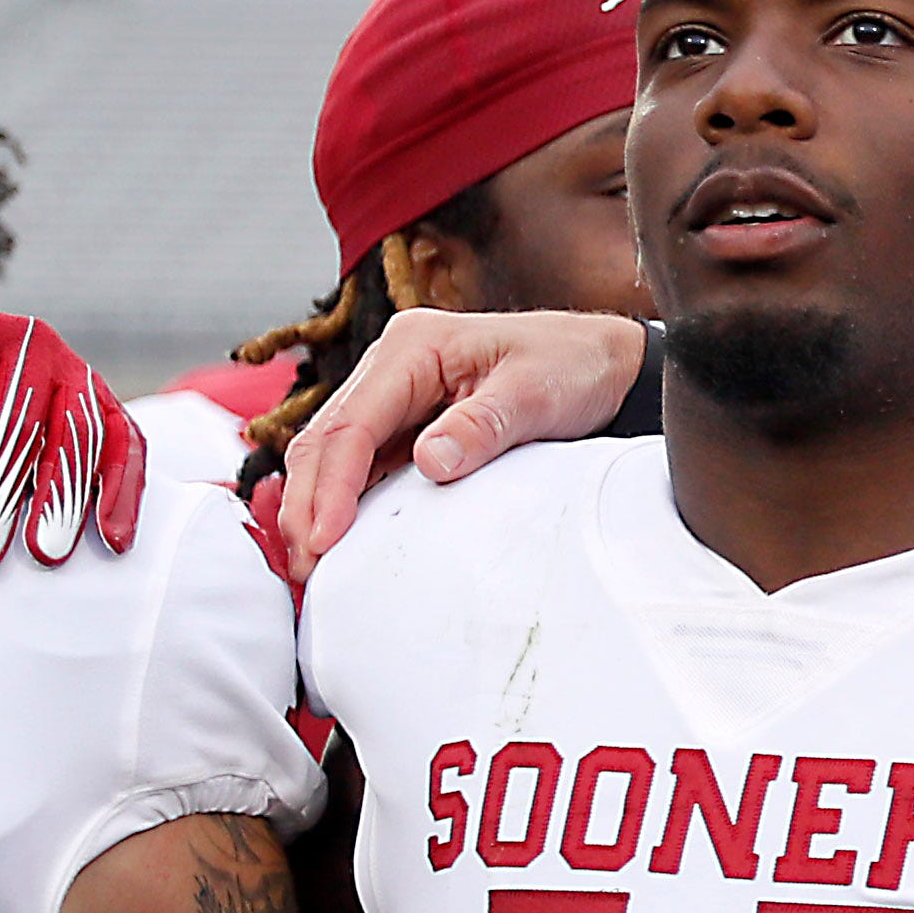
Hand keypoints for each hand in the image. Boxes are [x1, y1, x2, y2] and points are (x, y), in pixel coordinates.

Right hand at [267, 307, 648, 581]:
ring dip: (317, 505)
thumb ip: (481, 427)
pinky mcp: (412, 424)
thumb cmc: (573, 366)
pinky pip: (366, 464)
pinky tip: (340, 540)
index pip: (353, 423)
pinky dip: (347, 501)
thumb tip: (429, 463)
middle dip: (307, 501)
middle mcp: (393, 366)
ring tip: (311, 564)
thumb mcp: (535, 393)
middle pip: (327, 438)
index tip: (325, 537)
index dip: (331, 484)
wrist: (608, 365)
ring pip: (336, 454)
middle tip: (305, 565)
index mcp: (412, 347)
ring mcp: (399, 396)